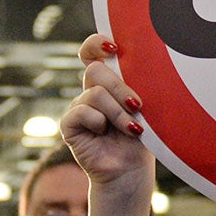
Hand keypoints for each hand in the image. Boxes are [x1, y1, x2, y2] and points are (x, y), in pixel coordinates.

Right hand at [63, 36, 152, 187]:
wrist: (131, 171)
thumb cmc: (143, 138)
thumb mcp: (145, 105)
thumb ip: (138, 84)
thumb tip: (144, 63)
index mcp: (109, 81)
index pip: (92, 52)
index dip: (97, 43)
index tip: (113, 48)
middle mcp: (90, 91)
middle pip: (94, 70)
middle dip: (120, 87)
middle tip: (137, 106)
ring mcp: (78, 108)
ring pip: (94, 93)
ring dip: (117, 112)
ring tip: (131, 129)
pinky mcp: (69, 126)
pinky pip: (81, 111)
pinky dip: (99, 121)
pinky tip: (105, 133)